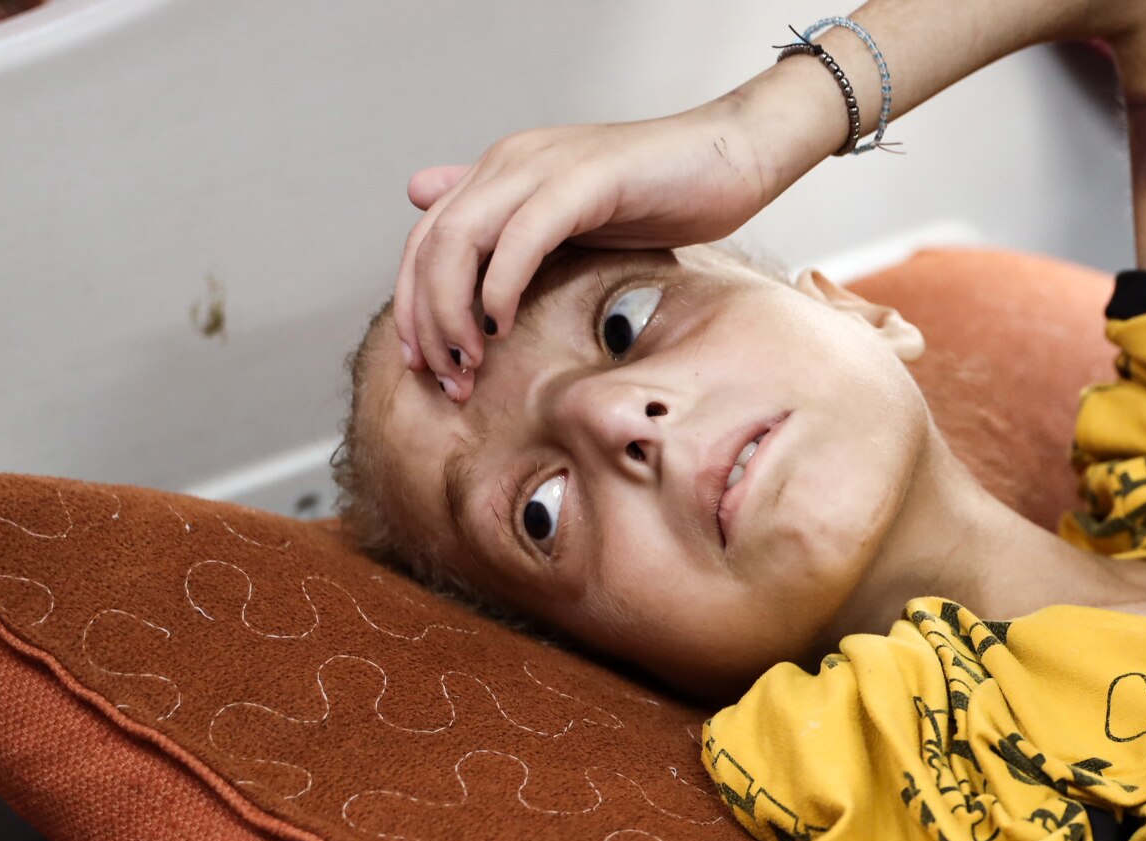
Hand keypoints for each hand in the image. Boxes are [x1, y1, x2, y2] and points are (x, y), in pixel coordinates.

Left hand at [395, 100, 778, 396]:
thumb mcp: (576, 218)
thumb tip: (438, 213)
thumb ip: (517, 227)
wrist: (732, 156)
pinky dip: (500, 285)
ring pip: (461, 239)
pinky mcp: (585, 179)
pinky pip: (522, 236)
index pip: (426, 240)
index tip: (425, 366)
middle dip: (426, 320)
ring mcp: (545, 167)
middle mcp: (512, 162)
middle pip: (431, 244)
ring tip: (468, 362)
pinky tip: (501, 326)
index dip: (413, 304)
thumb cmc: (664, 193)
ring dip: (453, 310)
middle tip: (446, 379)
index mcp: (504, 171)